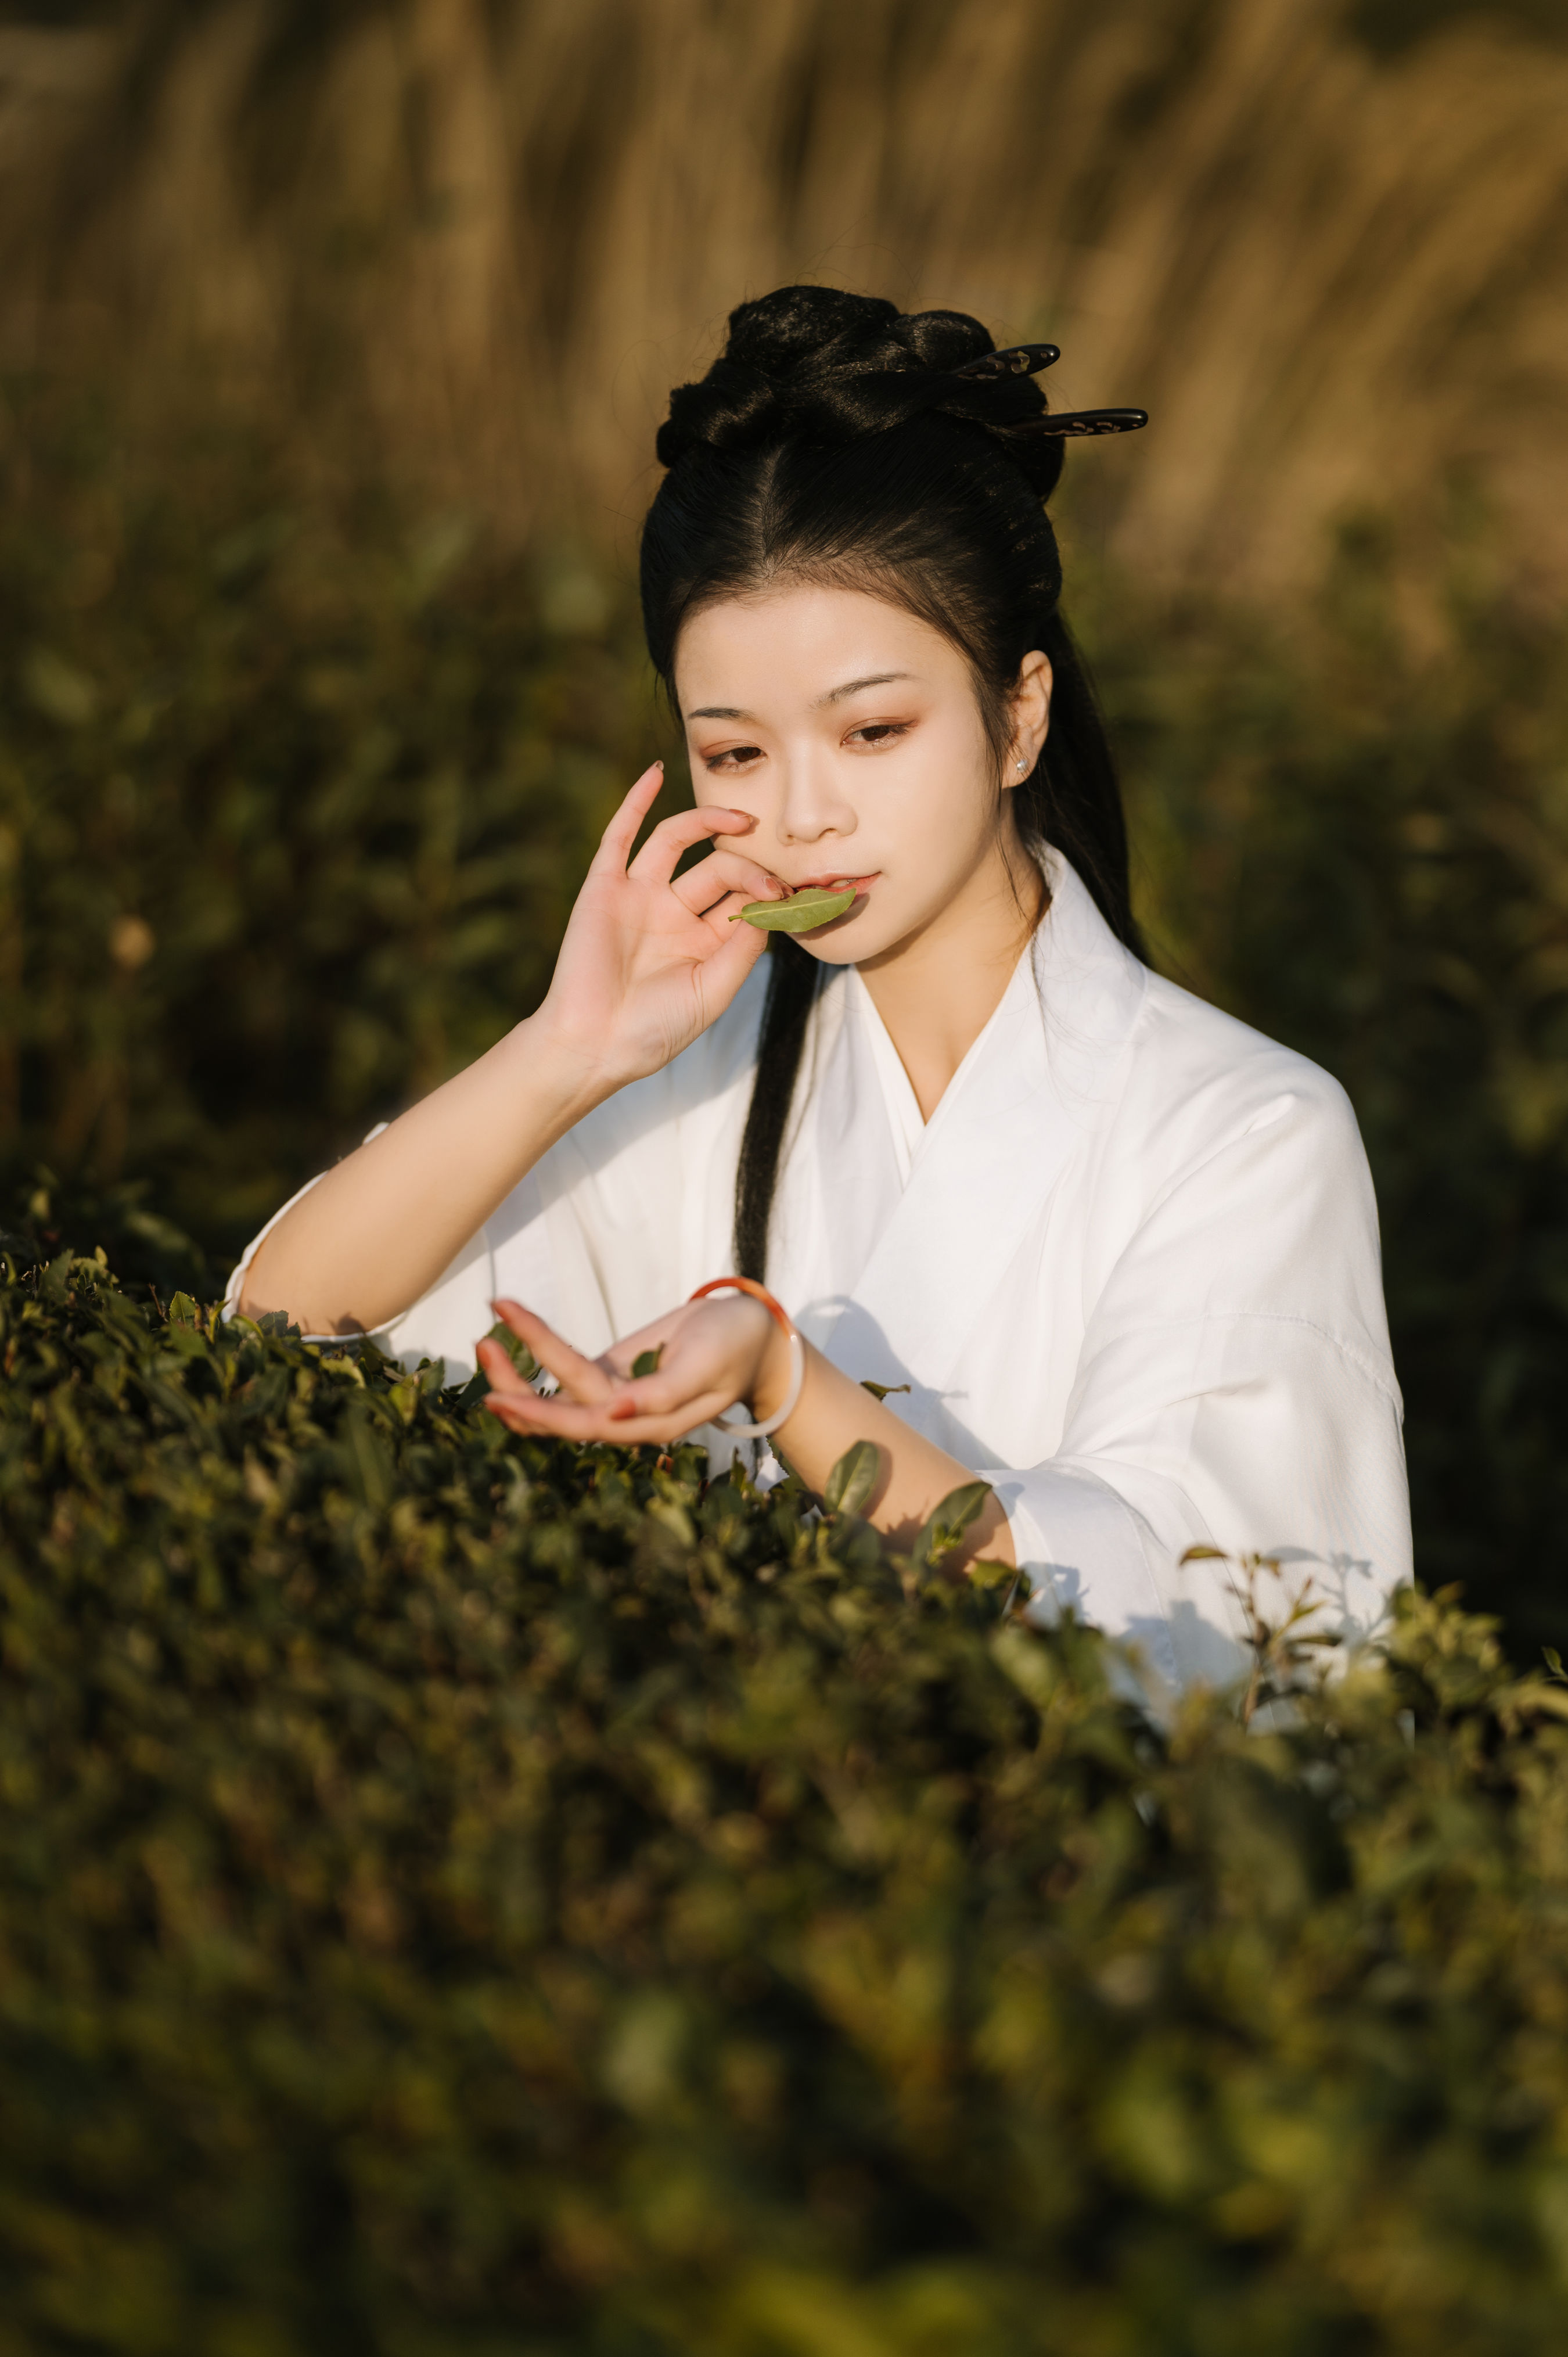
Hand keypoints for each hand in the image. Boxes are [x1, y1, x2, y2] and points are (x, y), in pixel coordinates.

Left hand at [478, 1293, 793, 1445]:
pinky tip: (512, 1331)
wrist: (753, 1332)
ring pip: (557, 1392)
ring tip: (486, 1337)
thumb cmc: (733, 1347)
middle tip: (482, 1347)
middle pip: (560, 1412)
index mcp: (649, 1423)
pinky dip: (539, 1353)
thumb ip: (661, 1393)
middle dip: (517, 1386)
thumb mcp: (703, 1366)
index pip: (585, 1424)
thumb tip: (612, 1413)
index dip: (542, 1414)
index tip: (499, 1397)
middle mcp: (626, 1417)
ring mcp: (616, 1395)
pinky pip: (566, 1371)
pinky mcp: (612, 1373)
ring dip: (520, 1370)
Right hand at [533, 762, 784, 1086]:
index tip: (798, 897)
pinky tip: (656, 773)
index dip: (772, 892)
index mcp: (702, 942)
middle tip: (775, 881)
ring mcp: (638, 896)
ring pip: (677, 841)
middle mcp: (672, 913)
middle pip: (719, 869)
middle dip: (751, 869)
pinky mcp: (604, 887)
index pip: (744, 899)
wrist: (593, 1045)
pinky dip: (636, 802)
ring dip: (710, 822)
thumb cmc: (653, 1030)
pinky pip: (620, 836)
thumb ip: (743, 948)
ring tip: (742, 819)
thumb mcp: (714, 992)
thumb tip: (769, 907)